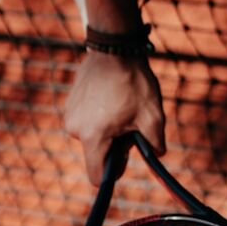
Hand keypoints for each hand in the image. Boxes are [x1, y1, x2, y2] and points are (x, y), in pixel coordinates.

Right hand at [65, 51, 165, 184]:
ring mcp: (70, 114)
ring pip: (92, 135)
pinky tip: (112, 96)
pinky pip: (86, 119)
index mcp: (93, 137)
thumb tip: (156, 155)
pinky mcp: (70, 102)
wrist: (115, 49)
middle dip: (115, 145)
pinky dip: (99, 115)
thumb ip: (155, 143)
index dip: (114, 171)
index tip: (127, 154)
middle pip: (97, 153)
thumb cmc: (134, 83)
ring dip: (108, 129)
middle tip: (131, 122)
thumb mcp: (153, 116)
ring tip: (122, 105)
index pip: (96, 176)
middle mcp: (74, 129)